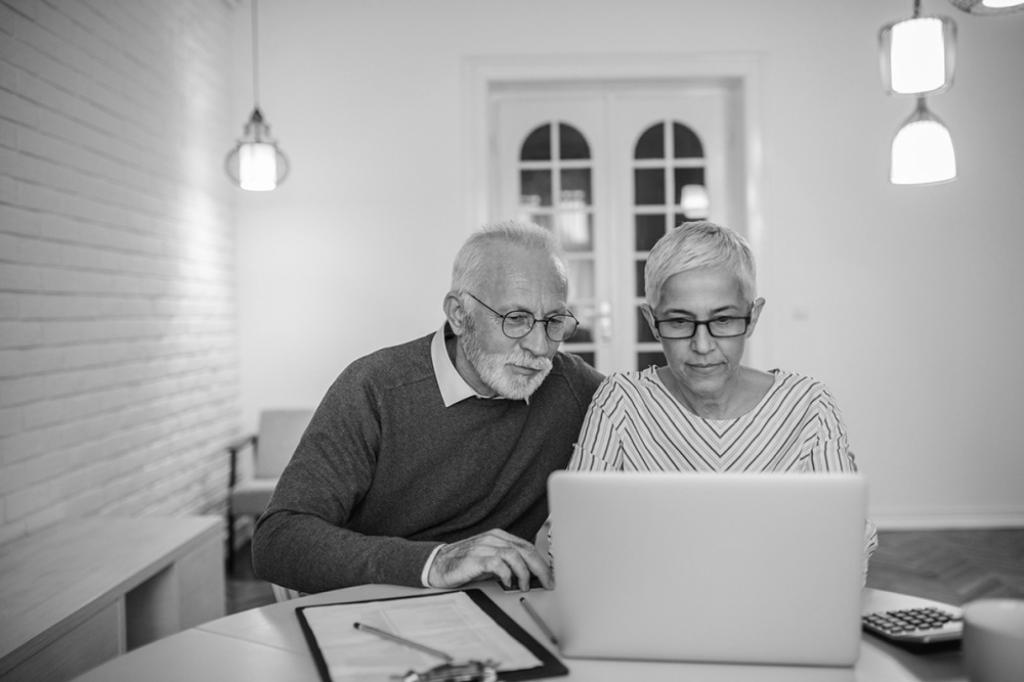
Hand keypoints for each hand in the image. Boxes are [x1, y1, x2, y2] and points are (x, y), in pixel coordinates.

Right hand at [428, 529, 552, 590]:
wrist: (438, 564)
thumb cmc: (465, 564)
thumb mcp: (491, 562)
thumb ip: (508, 563)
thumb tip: (531, 575)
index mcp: (499, 537)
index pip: (527, 547)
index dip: (542, 562)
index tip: (550, 576)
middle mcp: (493, 538)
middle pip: (525, 550)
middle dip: (540, 568)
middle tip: (547, 582)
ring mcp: (484, 546)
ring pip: (514, 555)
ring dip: (524, 572)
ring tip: (524, 585)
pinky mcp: (475, 557)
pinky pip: (497, 563)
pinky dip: (506, 573)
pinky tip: (508, 582)